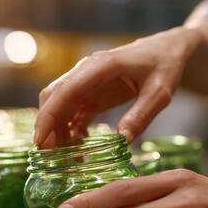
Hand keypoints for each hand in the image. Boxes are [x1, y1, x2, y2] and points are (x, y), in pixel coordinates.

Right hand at [33, 27, 201, 147]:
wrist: (167, 50)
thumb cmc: (165, 65)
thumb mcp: (160, 92)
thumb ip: (142, 114)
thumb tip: (122, 140)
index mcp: (101, 66)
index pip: (65, 90)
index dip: (49, 116)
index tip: (39, 141)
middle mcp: (87, 71)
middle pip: (54, 98)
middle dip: (47, 127)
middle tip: (50, 158)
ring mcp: (87, 82)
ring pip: (59, 106)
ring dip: (57, 131)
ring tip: (66, 157)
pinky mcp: (92, 92)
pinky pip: (72, 111)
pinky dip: (69, 129)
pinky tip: (78, 146)